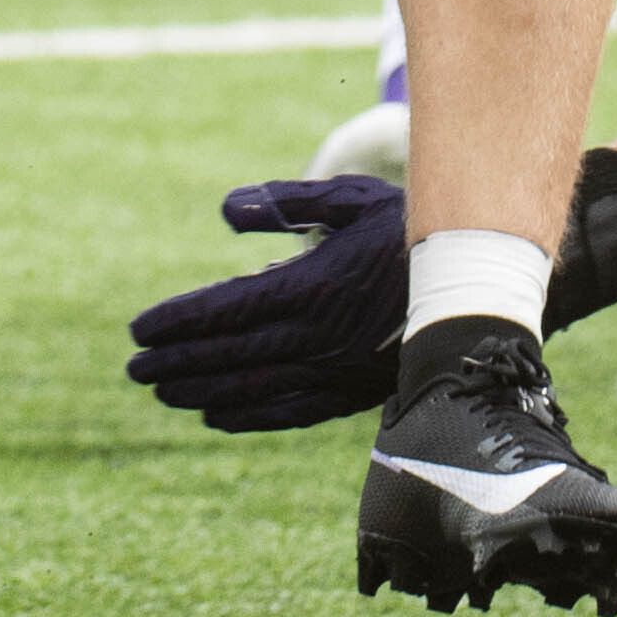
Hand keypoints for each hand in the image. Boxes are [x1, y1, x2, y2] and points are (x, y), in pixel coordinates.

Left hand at [123, 174, 407, 432]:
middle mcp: (318, 337)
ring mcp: (335, 371)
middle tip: (134, 367)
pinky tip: (217, 416)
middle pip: (230, 354)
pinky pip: (290, 412)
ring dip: (201, 391)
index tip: (140, 328)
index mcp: (313, 286)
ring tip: (162, 391)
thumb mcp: (353, 200)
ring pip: (253, 388)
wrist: (481, 288)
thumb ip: (288, 203)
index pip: (226, 309)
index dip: (179, 321)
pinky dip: (249, 416)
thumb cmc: (412, 232)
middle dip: (177, 361)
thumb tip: (228, 211)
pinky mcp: (352, 394)